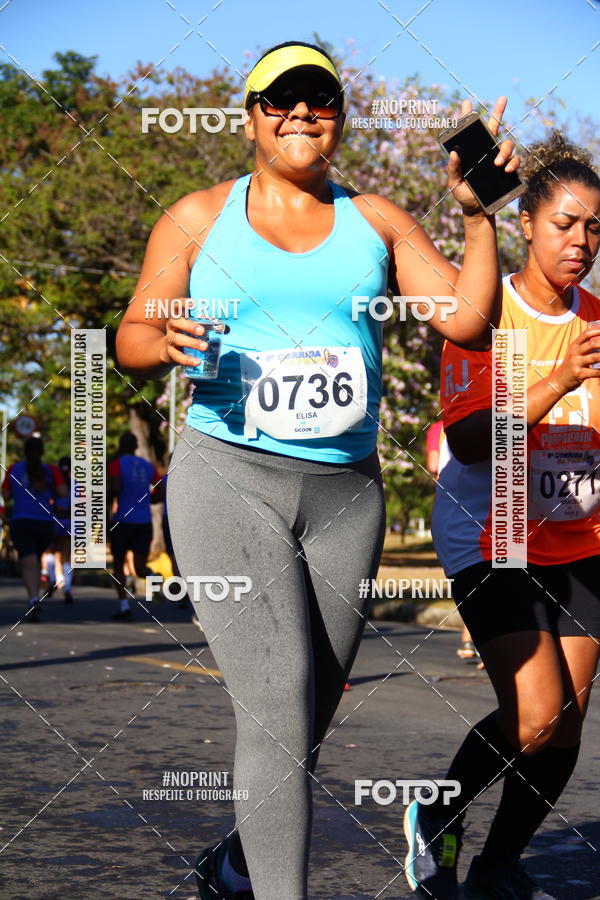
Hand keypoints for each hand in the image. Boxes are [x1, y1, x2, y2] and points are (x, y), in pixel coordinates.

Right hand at [159, 304, 228, 367]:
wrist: (169, 351)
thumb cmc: (186, 335)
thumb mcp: (195, 328)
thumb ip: (209, 326)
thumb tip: (226, 328)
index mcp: (178, 317)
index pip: (177, 307)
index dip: (183, 304)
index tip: (193, 304)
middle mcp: (172, 326)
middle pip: (177, 322)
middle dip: (190, 326)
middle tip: (202, 331)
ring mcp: (170, 339)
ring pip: (177, 339)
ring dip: (191, 343)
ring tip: (204, 347)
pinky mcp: (170, 353)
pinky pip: (178, 356)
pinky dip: (188, 359)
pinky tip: (197, 362)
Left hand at [448, 96, 519, 216]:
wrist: (478, 211)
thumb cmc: (464, 195)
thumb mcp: (454, 184)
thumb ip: (453, 169)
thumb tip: (453, 153)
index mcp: (472, 153)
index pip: (471, 133)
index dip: (468, 117)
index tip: (467, 104)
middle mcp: (486, 152)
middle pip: (494, 128)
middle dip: (498, 111)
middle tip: (502, 98)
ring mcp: (499, 159)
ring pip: (507, 144)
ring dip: (504, 150)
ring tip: (497, 164)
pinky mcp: (508, 169)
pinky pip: (515, 160)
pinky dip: (512, 163)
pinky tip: (505, 170)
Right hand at [552, 327, 599, 392]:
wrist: (559, 380)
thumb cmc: (571, 365)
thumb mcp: (575, 352)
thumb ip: (585, 344)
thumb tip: (599, 337)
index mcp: (574, 346)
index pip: (586, 333)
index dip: (598, 330)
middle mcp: (574, 353)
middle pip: (592, 343)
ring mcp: (576, 363)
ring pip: (595, 357)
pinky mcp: (579, 374)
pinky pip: (595, 372)